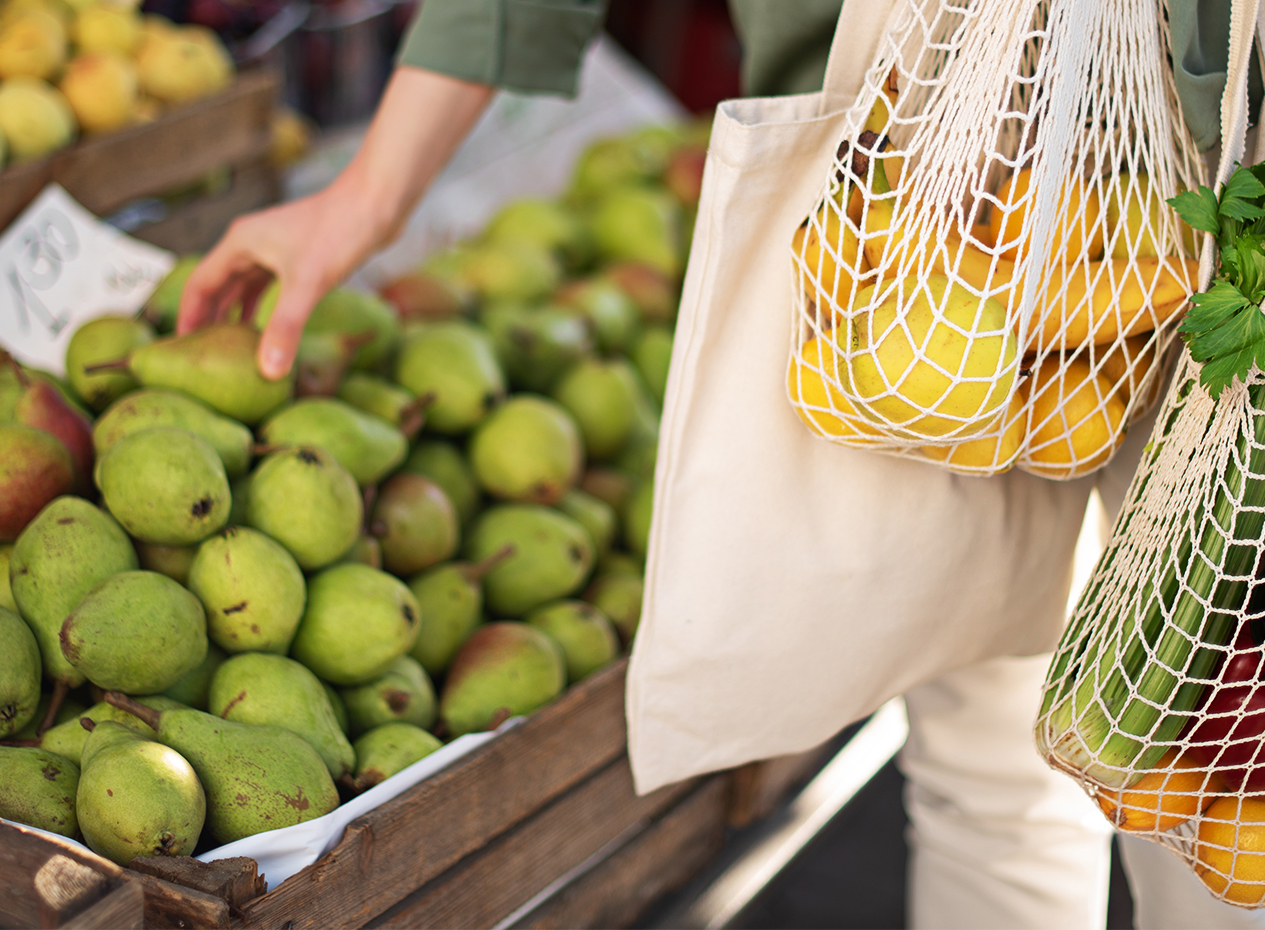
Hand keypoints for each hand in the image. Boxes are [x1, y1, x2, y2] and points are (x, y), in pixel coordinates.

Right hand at [176, 67, 493, 379]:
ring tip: (229, 350)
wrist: (378, 201)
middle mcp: (251, 243)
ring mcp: (274, 248)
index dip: (188, 318)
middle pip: (218, 287)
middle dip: (209, 321)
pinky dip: (261, 307)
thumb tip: (268, 371)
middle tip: (201, 358)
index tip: (179, 350)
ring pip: (243, 287)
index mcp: (240, 243)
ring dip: (235, 315)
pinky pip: (267, 285)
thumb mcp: (309, 285)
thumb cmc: (341, 232)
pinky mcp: (298, 255)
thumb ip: (286, 327)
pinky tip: (266, 330)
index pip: (200, 285)